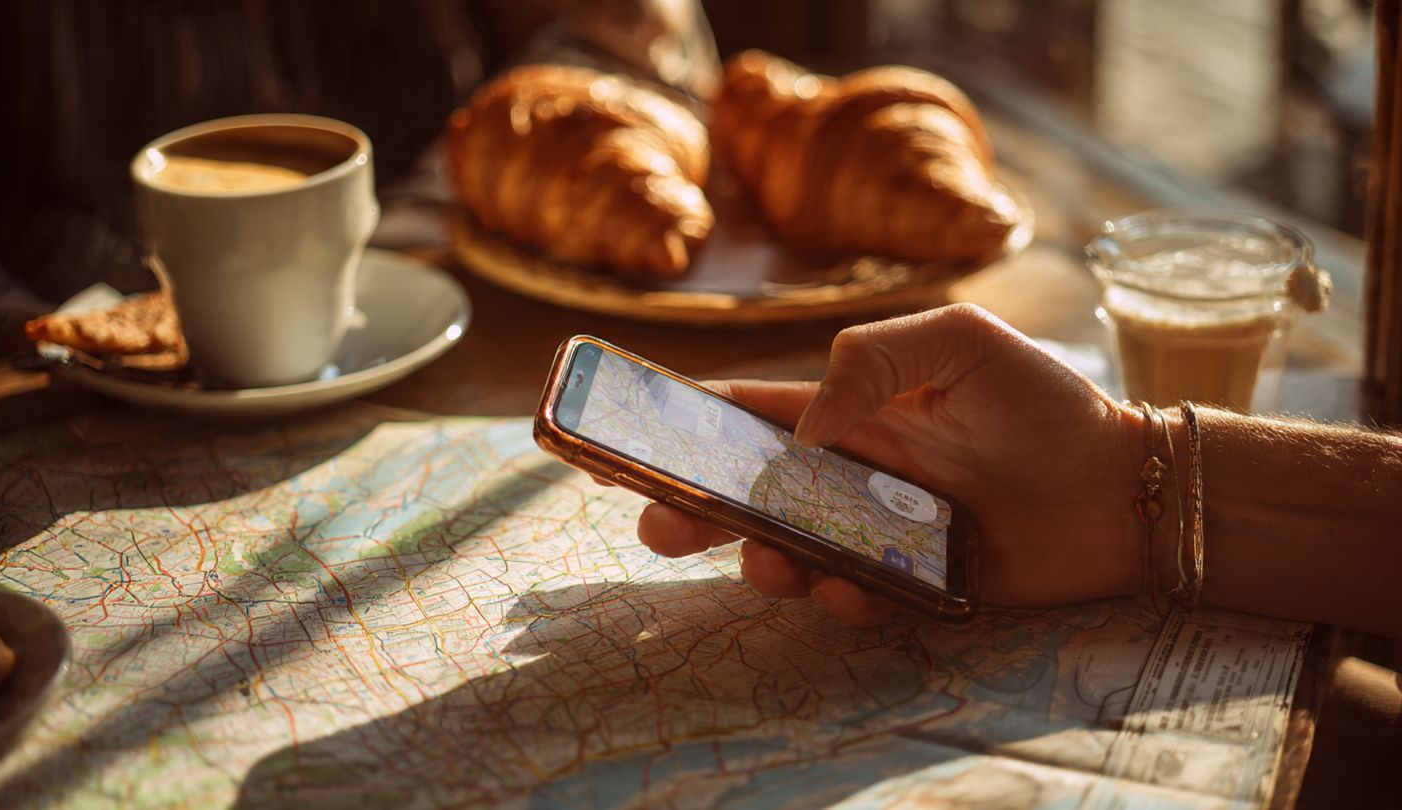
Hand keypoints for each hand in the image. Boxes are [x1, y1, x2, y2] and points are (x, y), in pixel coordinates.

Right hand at [632, 304, 1145, 626]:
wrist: (1124, 486)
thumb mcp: (961, 340)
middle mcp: (849, 474)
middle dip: (688, 505)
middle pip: (744, 490)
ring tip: (765, 563)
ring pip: (785, 550)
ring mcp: (873, 532)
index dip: (682, 422)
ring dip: (758, 559)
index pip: (747, 414)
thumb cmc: (1045, 404)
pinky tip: (852, 586)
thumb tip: (807, 429)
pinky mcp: (907, 584)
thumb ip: (872, 357)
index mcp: (848, 411)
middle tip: (651, 524)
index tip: (620, 435)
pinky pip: (848, 596)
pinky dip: (836, 595)